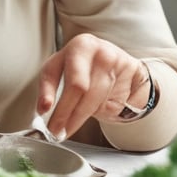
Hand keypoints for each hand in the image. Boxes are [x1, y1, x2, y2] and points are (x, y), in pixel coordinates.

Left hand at [38, 33, 152, 136]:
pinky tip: (96, 110)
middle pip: (79, 88)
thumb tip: (43, 112)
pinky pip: (115, 102)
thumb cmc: (83, 67)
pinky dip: (103, 112)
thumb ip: (51, 88)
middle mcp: (99, 51)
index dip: (49, 94)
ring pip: (97, 99)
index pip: (59, 73)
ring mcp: (117, 61)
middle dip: (66, 114)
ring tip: (69, 127)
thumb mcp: (62, 70)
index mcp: (78, 46)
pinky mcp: (132, 73)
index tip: (44, 111)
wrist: (117, 62)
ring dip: (80, 118)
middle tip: (57, 131)